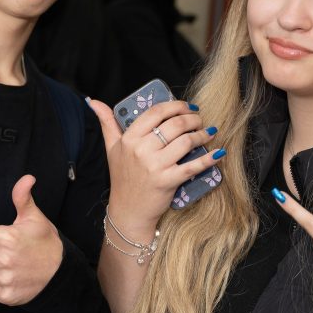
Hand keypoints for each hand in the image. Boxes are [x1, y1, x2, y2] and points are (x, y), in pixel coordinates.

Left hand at [0, 175, 63, 305]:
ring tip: (4, 263)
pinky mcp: (7, 295)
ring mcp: (5, 279)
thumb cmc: (46, 242)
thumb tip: (27, 177)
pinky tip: (7, 277)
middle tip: (0, 249)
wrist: (61, 272)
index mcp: (8, 237)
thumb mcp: (35, 217)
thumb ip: (23, 197)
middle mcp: (4, 259)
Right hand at [87, 98, 217, 234]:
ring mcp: (155, 166)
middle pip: (174, 124)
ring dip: (202, 134)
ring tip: (209, 132)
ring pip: (186, 141)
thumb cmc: (122, 177)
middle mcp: (141, 150)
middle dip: (192, 118)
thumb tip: (93, 101)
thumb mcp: (111, 148)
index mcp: (129, 139)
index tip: (187, 106)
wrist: (128, 211)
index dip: (175, 105)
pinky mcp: (168, 181)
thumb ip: (106, 123)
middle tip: (200, 119)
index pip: (156, 112)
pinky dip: (209, 159)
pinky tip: (218, 152)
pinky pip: (193, 166)